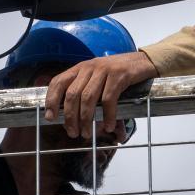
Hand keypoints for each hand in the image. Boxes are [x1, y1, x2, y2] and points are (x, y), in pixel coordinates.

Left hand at [42, 51, 157, 137]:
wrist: (144, 61)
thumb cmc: (118, 73)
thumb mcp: (97, 77)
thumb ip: (84, 89)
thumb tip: (72, 117)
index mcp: (80, 68)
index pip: (58, 81)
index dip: (51, 100)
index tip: (50, 118)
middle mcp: (89, 67)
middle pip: (72, 94)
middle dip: (70, 117)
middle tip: (72, 132)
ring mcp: (104, 70)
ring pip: (88, 98)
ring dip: (85, 119)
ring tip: (87, 133)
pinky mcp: (119, 75)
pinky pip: (109, 99)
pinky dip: (107, 115)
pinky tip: (108, 126)